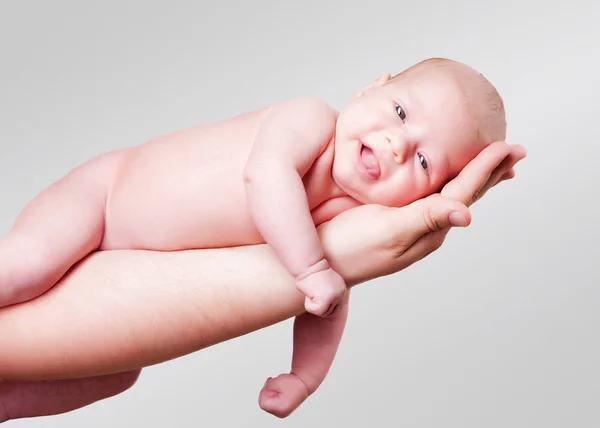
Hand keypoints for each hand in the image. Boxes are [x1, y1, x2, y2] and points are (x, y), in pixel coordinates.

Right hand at [294, 259, 346, 315]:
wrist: (308, 264)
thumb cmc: (310, 272)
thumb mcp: (324, 282)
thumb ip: (327, 292)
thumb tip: (323, 302)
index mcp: (341, 289)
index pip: (336, 308)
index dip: (325, 307)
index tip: (317, 300)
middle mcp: (340, 293)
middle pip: (330, 313)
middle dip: (319, 307)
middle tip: (312, 295)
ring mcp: (335, 296)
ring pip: (322, 312)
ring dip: (313, 304)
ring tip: (311, 291)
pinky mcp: (326, 299)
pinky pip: (315, 310)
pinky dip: (308, 304)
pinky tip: (309, 293)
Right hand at [319, 141, 525, 285]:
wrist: (315, 262)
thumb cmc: (348, 251)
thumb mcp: (388, 234)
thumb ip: (425, 219)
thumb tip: (467, 214)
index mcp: (426, 228)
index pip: (464, 193)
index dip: (486, 169)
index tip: (509, 147)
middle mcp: (421, 224)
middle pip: (462, 192)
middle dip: (487, 172)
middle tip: (513, 152)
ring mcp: (404, 219)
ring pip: (444, 190)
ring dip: (467, 173)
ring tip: (488, 162)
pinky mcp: (387, 213)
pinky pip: (421, 189)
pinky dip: (438, 174)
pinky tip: (437, 171)